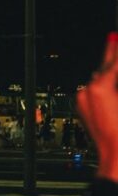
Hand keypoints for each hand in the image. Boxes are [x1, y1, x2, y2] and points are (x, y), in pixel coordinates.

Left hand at [77, 32, 117, 181]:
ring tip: (114, 59)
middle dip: (110, 54)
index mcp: (99, 88)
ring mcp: (82, 100)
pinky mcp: (81, 108)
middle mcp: (86, 92)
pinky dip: (102, 86)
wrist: (115, 158)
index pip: (113, 63)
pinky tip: (110, 83)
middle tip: (113, 37)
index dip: (116, 49)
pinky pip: (92, 91)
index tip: (116, 37)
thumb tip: (117, 71)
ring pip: (97, 79)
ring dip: (107, 72)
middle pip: (102, 68)